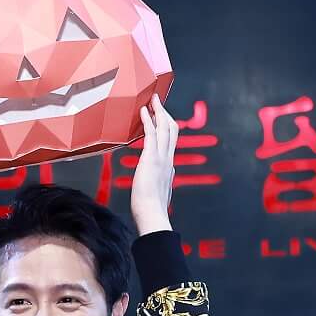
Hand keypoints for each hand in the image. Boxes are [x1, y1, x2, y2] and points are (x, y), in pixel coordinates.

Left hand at [128, 97, 178, 235]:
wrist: (153, 216)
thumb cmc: (151, 211)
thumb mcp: (157, 196)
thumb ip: (158, 187)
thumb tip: (159, 187)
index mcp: (169, 168)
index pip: (170, 143)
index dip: (167, 128)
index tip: (161, 119)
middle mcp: (168, 160)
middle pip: (172, 130)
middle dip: (165, 114)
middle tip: (158, 102)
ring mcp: (161, 158)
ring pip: (165, 128)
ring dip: (158, 111)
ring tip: (152, 100)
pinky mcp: (151, 158)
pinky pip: (151, 133)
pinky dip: (147, 120)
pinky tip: (143, 111)